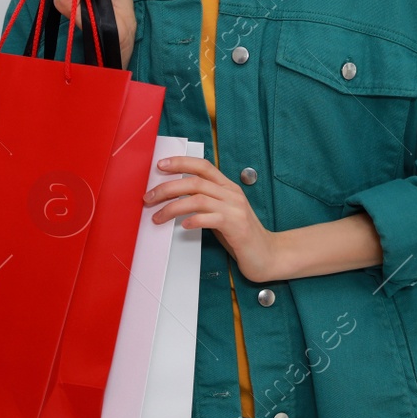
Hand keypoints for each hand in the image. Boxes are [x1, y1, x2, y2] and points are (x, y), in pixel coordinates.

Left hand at [145, 156, 279, 281]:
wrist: (268, 255)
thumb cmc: (241, 235)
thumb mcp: (222, 213)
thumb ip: (205, 203)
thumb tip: (175, 198)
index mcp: (228, 187)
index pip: (203, 166)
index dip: (181, 162)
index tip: (160, 165)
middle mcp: (232, 194)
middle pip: (195, 181)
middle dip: (167, 187)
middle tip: (148, 197)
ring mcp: (235, 209)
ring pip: (198, 198)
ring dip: (172, 207)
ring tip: (157, 216)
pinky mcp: (236, 226)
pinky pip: (211, 218)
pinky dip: (194, 220)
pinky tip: (183, 226)